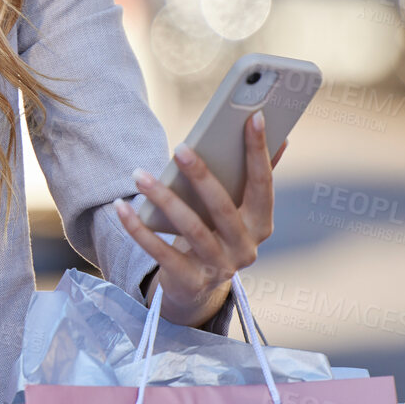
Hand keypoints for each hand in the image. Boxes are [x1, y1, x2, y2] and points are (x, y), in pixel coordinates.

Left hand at [115, 111, 286, 327]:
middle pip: (222, 207)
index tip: (253, 117)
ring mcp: (219, 267)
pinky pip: (161, 252)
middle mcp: (245, 249)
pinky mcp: (190, 281)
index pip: (263, 184)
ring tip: (139, 175)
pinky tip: (122, 208)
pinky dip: (139, 229)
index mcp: (261, 224)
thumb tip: (282, 137)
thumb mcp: (235, 209)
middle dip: (200, 175)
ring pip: (190, 228)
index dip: (259, 151)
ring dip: (163, 198)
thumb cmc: (214, 233)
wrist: (195, 286)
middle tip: (179, 148)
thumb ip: (254, 178)